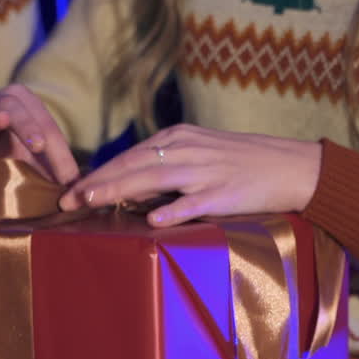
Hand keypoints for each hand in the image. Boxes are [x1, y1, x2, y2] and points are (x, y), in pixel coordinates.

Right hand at [0, 84, 78, 184]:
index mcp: (24, 106)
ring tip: (2, 121)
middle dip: (29, 125)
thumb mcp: (30, 162)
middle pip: (16, 106)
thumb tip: (79, 189)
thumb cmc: (3, 155)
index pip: (46, 126)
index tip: (68, 178)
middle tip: (40, 146)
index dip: (59, 151)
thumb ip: (51, 170)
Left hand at [58, 124, 322, 225]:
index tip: (71, 190)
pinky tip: (152, 220)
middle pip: (134, 165)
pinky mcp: (225, 193)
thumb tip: (130, 185)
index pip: (130, 156)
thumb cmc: (244, 163)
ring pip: (155, 179)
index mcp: (179, 138)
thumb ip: (167, 165)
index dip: (99, 173)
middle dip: (97, 183)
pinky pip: (194, 202)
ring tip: (92, 202)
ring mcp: (206, 171)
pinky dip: (173, 210)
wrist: (291, 166)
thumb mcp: (201, 153)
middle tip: (67, 200)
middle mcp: (188, 150)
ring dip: (120, 191)